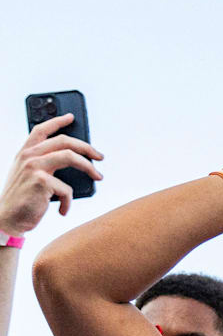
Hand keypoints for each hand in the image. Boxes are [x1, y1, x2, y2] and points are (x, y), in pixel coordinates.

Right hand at [0, 114, 103, 231]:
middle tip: (100, 156)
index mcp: (25, 152)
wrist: (8, 217)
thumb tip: (72, 162)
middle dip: (86, 147)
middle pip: (63, 141)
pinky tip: (63, 210)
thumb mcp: (28, 176)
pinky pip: (67, 189)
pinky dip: (68, 202)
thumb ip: (43, 165)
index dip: (57, 121)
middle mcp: (29, 155)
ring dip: (89, 167)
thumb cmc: (22, 199)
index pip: (41, 129)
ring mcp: (34, 166)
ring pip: (70, 156)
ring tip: (98, 176)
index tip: (71, 117)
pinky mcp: (41, 181)